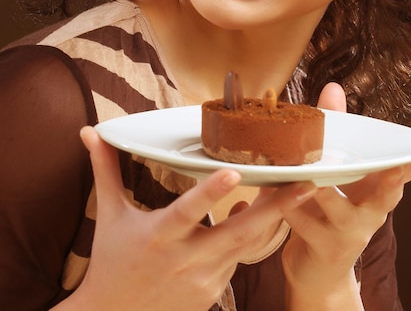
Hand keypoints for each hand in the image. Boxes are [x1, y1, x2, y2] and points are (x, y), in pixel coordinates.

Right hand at [56, 126, 317, 310]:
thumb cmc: (112, 259)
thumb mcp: (109, 214)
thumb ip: (106, 170)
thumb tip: (90, 132)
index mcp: (158, 237)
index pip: (187, 212)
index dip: (210, 194)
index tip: (234, 171)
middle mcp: (185, 259)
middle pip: (238, 232)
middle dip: (276, 208)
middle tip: (306, 182)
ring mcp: (204, 279)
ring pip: (247, 245)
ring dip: (274, 219)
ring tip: (303, 191)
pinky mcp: (214, 291)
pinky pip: (240, 258)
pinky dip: (254, 236)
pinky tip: (267, 213)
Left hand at [281, 82, 410, 309]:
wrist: (316, 270)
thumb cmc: (329, 210)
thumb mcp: (339, 174)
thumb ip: (337, 132)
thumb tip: (333, 88)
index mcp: (376, 191)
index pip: (404, 170)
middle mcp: (370, 213)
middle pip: (386, 195)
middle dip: (392, 179)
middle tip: (394, 165)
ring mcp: (348, 232)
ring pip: (337, 206)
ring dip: (323, 189)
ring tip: (311, 174)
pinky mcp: (322, 247)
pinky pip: (302, 222)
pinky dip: (286, 203)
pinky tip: (271, 187)